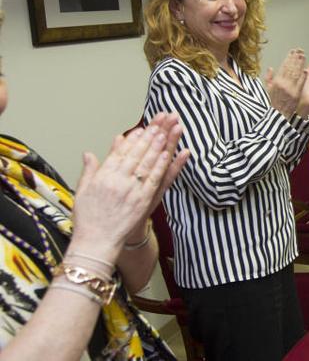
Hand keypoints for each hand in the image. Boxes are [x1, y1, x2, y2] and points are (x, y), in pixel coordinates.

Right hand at [71, 120, 181, 260]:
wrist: (96, 243)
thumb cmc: (88, 219)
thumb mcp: (82, 192)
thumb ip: (89, 171)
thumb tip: (89, 153)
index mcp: (102, 177)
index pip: (120, 153)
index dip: (132, 139)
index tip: (140, 128)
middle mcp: (117, 181)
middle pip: (136, 153)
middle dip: (149, 136)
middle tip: (159, 121)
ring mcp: (132, 191)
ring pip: (147, 163)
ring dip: (158, 145)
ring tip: (167, 130)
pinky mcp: (143, 201)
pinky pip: (155, 180)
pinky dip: (163, 166)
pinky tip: (170, 154)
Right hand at [266, 49, 307, 118]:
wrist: (278, 114)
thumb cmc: (274, 102)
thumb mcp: (268, 89)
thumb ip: (268, 78)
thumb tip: (270, 68)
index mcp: (276, 81)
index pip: (283, 67)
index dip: (288, 58)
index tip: (292, 52)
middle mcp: (283, 84)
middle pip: (290, 68)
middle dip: (295, 58)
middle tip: (300, 50)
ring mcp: (290, 88)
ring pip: (296, 73)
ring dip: (300, 64)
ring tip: (303, 56)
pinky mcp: (296, 94)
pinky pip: (301, 83)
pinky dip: (303, 76)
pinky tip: (306, 70)